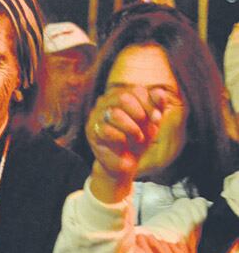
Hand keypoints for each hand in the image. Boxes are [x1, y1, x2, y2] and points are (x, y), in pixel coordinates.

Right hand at [86, 86, 165, 201]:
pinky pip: (107, 130)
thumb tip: (160, 92)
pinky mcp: (91, 130)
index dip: (149, 104)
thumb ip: (157, 105)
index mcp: (121, 96)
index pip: (136, 90)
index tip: (156, 119)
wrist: (125, 161)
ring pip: (115, 114)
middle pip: (123, 98)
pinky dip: (121, 138)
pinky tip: (123, 143)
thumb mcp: (151, 122)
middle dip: (139, 114)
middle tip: (144, 128)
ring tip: (137, 138)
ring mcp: (96, 115)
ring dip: (132, 129)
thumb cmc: (138, 138)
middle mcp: (106, 102)